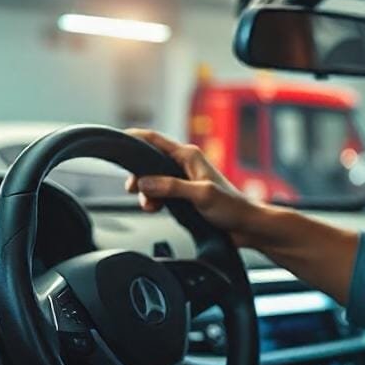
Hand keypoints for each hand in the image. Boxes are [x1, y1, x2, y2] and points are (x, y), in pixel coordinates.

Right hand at [124, 129, 265, 246]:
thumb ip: (172, 187)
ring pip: (152, 180)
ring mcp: (183, 180)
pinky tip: (157, 208)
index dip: (135, 138)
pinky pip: (159, 193)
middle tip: (132, 190)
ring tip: (151, 205)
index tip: (118, 141)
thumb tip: (145, 183)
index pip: (155, 140)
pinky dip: (153, 200)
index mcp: (189, 156)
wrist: (246, 226)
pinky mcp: (183, 195)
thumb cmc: (232, 207)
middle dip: (138, 176)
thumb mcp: (201, 195)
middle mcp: (184, 164)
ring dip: (146, 192)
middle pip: (149, 162)